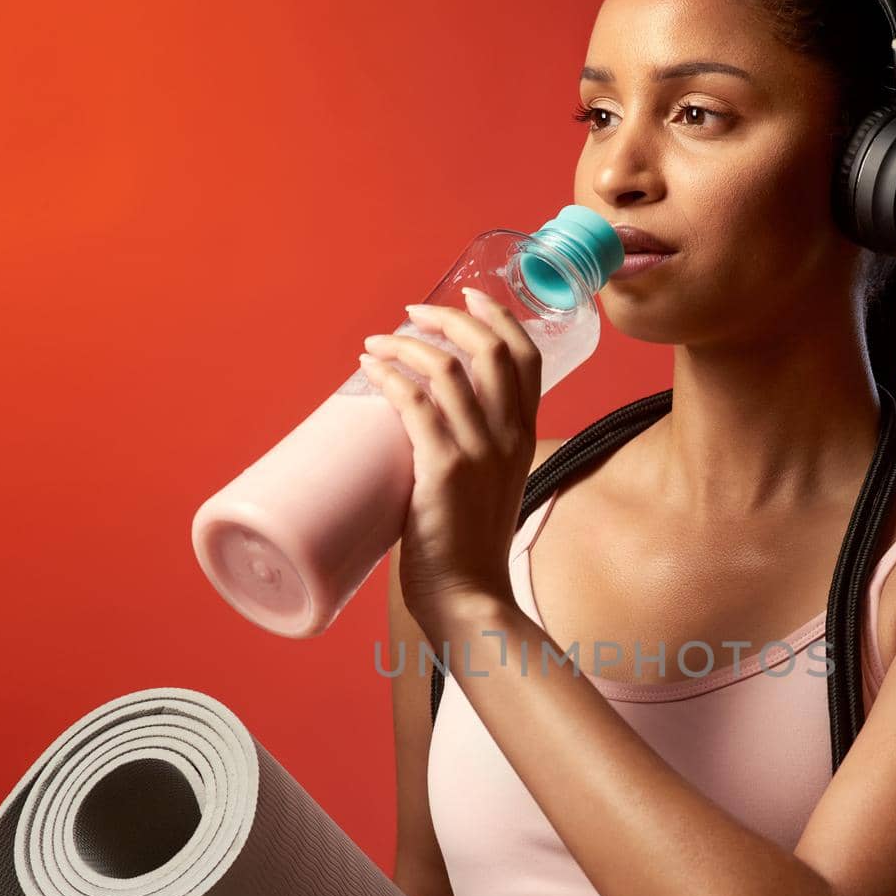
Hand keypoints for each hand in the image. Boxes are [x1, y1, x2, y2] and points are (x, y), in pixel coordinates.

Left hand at [360, 286, 541, 644]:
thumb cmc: (468, 550)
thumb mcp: (489, 488)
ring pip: (448, 369)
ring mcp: (479, 453)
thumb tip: (419, 425)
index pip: (527, 357)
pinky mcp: (444, 470)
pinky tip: (369, 368)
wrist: (469, 598)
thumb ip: (469, 453)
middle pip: (491, 349)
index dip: (498, 317)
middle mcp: (509, 437)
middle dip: (450, 317)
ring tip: (377, 342)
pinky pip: (415, 403)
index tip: (468, 297)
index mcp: (524, 438)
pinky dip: (389, 376)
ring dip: (407, 343)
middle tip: (413, 312)